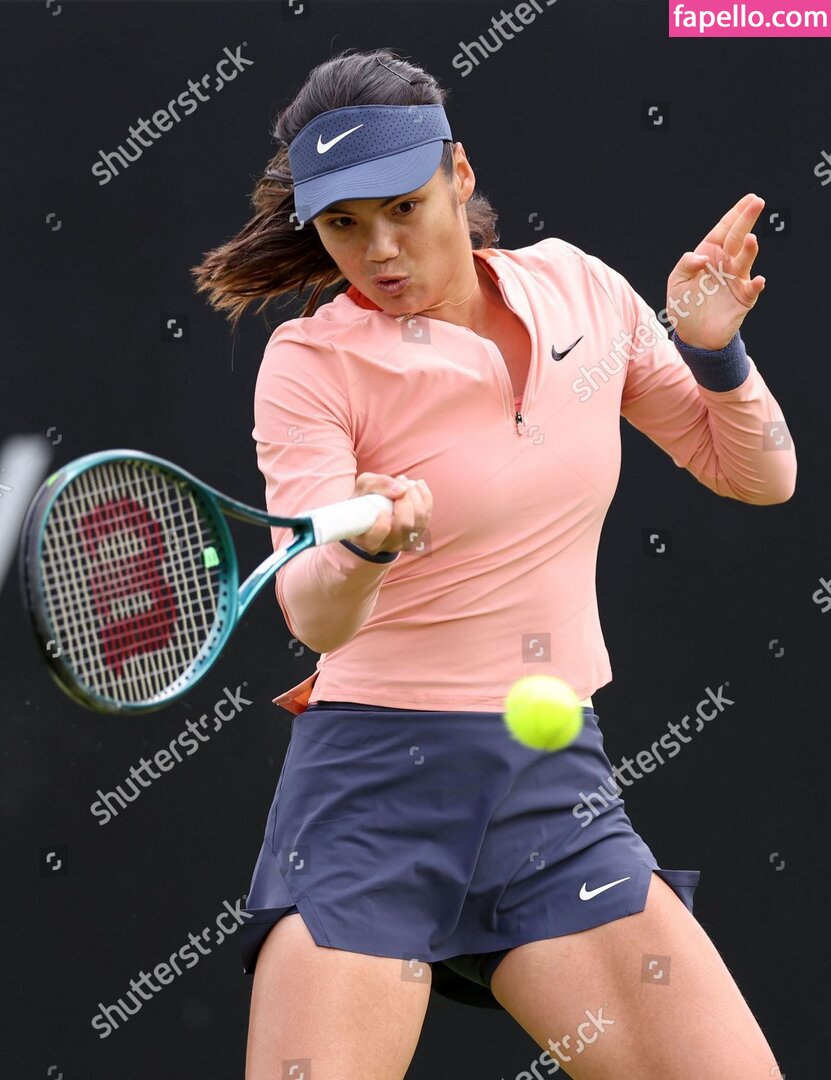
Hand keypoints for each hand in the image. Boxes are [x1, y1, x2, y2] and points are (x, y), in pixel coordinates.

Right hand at [348, 472, 432, 554]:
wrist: (370, 509)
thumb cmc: (363, 499)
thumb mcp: (362, 487)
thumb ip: (377, 484)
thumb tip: (402, 490)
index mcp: (368, 541)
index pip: (377, 539)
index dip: (381, 525)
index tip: (380, 509)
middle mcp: (388, 546)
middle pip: (405, 525)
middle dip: (406, 499)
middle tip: (398, 480)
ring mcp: (404, 543)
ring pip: (420, 521)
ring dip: (416, 495)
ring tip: (405, 480)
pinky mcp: (417, 535)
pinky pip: (427, 516)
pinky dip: (425, 497)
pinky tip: (418, 484)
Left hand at [665, 192, 766, 349]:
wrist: (693, 336)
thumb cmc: (684, 306)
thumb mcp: (675, 282)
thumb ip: (685, 264)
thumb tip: (702, 257)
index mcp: (709, 255)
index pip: (723, 230)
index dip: (735, 214)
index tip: (749, 199)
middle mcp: (726, 263)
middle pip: (738, 238)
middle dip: (747, 220)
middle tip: (758, 203)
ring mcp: (736, 280)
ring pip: (745, 260)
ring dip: (749, 250)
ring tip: (751, 239)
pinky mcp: (743, 299)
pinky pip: (752, 289)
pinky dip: (756, 285)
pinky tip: (757, 280)